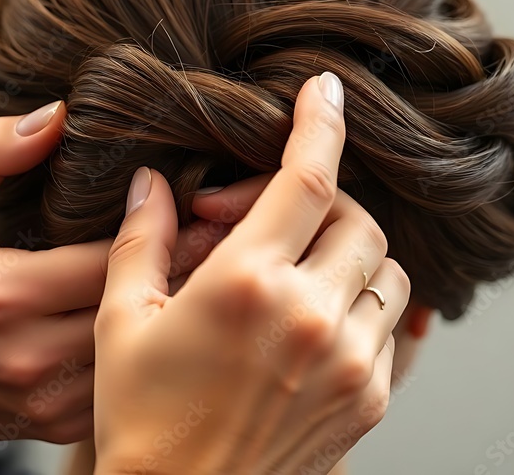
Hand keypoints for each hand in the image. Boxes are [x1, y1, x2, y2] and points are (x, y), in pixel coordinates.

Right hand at [0, 102, 230, 452]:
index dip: (170, 230)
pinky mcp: (49, 427)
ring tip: (225, 276)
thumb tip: (58, 113)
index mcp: (6, 294)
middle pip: (143, 311)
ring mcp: (44, 400)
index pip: (115, 260)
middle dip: (194, 271)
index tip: (210, 202)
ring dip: (184, 318)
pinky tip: (178, 326)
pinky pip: (122, 389)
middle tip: (237, 234)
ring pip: (143, 357)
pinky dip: (152, 357)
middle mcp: (31, 355)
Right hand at [92, 72, 409, 474]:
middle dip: (321, 204)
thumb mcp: (122, 324)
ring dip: (346, 256)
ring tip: (294, 276)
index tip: (326, 90)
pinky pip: (392, 329)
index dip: (321, 122)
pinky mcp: (370, 400)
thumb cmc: (143, 422)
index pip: (308, 177)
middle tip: (266, 222)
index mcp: (247, 284)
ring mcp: (351, 362)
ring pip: (386, 271)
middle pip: (358, 219)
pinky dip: (360, 310)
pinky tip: (311, 324)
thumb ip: (141, 240)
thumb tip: (153, 182)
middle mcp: (312, 317)